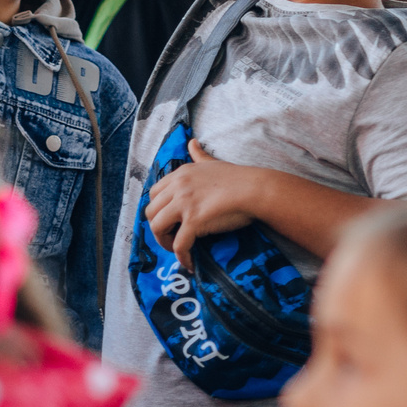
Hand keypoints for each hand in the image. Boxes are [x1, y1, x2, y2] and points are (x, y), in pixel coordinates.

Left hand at [145, 140, 267, 265]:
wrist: (255, 189)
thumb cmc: (238, 178)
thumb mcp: (212, 162)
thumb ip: (199, 155)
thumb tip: (191, 142)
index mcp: (180, 174)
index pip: (154, 194)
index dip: (158, 210)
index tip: (169, 221)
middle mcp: (177, 187)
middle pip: (151, 211)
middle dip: (157, 228)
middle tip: (171, 238)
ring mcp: (184, 204)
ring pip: (157, 227)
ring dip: (164, 243)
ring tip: (176, 250)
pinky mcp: (194, 221)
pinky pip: (179, 244)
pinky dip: (181, 257)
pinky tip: (190, 264)